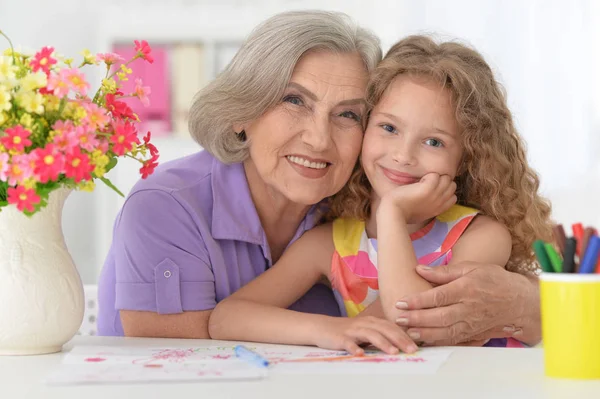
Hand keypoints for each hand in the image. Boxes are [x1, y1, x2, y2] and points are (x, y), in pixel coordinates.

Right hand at [314, 316, 417, 354]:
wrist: (320, 327)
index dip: (405, 335)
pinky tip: (360, 354)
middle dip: (399, 339)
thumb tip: (401, 344)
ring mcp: (351, 330)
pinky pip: (347, 343)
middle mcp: (363, 323)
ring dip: (382, 343)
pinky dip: (354, 348)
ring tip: (393, 352)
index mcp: (371, 322)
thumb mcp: (365, 330)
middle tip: (411, 350)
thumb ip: (380, 334)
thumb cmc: (345, 331)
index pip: (391, 327)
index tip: (417, 345)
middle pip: (384, 329)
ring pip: (369, 334)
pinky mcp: (339, 337)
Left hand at [380, 173, 456, 223]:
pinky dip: (428, 175)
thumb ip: (430, 206)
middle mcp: (440, 202)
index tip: (433, 190)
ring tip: (423, 181)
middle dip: (442, 181)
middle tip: (428, 183)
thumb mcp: (422, 213)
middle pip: (452, 185)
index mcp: (439, 209)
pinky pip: (435, 175)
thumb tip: (429, 199)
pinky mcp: (427, 188)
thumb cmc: (403, 213)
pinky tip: (419, 181)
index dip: (445, 191)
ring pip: (447, 178)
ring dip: (436, 176)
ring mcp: (435, 195)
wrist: (393, 212)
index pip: (453, 197)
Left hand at [393, 262, 540, 345]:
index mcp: (466, 288)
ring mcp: (472, 323)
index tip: (400, 302)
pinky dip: (438, 341)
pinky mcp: (474, 333)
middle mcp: (469, 308)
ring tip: (408, 331)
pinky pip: (454, 339)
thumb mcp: (471, 267)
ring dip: (425, 333)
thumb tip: (419, 269)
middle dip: (417, 319)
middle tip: (398, 319)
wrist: (519, 301)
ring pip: (445, 332)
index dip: (417, 301)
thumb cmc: (494, 279)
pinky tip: (424, 339)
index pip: (438, 297)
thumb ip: (444, 271)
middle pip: (439, 317)